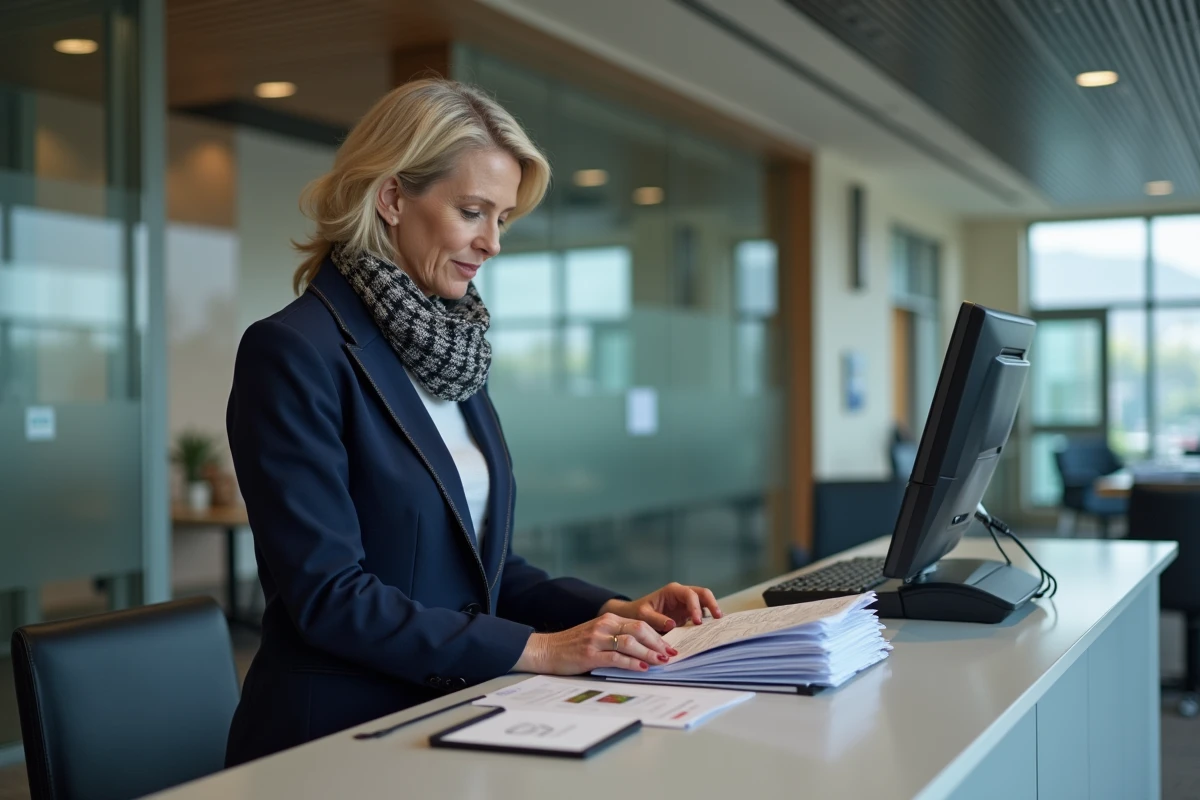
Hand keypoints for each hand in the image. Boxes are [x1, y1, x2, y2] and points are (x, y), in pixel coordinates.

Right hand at [513, 614, 675, 674]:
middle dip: (658, 643)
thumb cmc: (573, 645)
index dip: (658, 635)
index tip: (670, 646)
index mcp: (608, 619)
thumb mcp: (597, 634)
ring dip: (649, 653)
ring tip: (662, 661)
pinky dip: (632, 663)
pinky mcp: (590, 654)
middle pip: (639, 630)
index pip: (640, 624)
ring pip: (630, 643)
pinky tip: (642, 668)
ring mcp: (596, 639)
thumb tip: (644, 650)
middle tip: (671, 654)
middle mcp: (604, 625)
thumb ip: (617, 637)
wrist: (546, 650)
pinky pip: (616, 657)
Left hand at [600, 582, 721, 632]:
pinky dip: (707, 621)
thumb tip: (672, 624)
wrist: (633, 615)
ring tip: (718, 626)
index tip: (697, 622)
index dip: (696, 607)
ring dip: (712, 612)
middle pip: (703, 594)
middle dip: (712, 604)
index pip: (690, 594)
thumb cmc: (636, 612)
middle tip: (718, 618)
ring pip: (705, 603)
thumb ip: (656, 619)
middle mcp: (681, 595)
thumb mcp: (642, 615)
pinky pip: (701, 615)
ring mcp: (686, 604)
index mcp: (672, 591)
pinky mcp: (687, 614)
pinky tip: (711, 630)